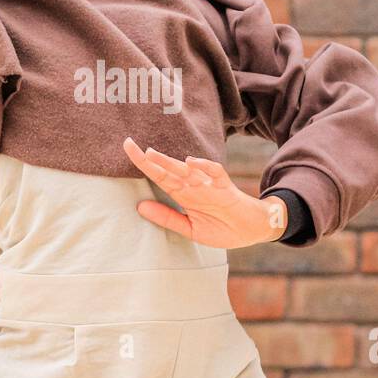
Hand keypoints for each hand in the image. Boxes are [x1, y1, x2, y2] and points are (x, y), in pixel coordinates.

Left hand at [123, 136, 287, 248]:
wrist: (250, 232)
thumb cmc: (221, 229)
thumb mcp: (190, 229)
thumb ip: (167, 218)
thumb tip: (140, 206)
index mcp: (182, 195)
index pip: (159, 177)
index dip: (143, 165)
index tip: (127, 150)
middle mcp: (192, 187)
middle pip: (168, 170)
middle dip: (150, 159)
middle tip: (130, 145)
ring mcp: (208, 185)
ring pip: (186, 169)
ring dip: (170, 162)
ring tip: (151, 154)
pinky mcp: (225, 188)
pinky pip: (215, 173)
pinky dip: (204, 166)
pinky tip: (191, 163)